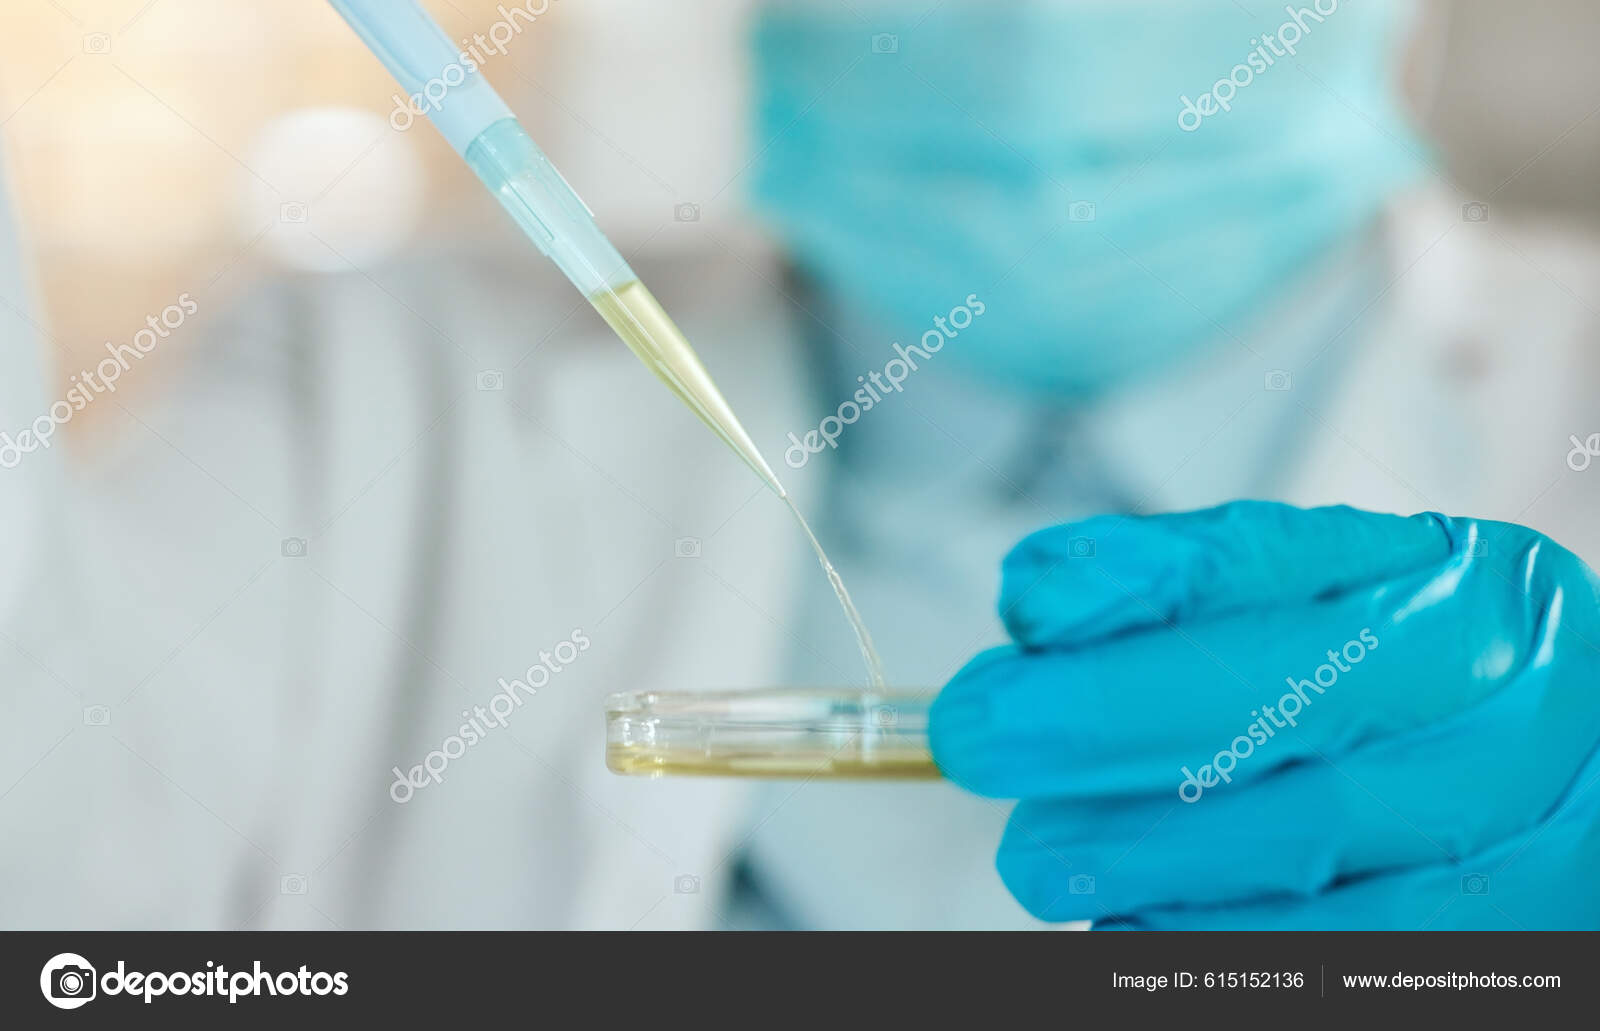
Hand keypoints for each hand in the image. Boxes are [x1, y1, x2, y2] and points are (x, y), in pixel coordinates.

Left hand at [930, 502, 1599, 928]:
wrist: (1574, 794)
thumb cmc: (1421, 686)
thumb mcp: (1340, 605)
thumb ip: (1190, 584)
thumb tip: (1038, 596)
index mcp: (1462, 588)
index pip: (1279, 571)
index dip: (1134, 594)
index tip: (1016, 621)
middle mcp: (1509, 701)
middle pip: (1289, 707)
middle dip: (1104, 723)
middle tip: (976, 741)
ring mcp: (1527, 834)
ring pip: (1304, 842)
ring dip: (1139, 851)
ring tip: (1040, 855)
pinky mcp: (1509, 947)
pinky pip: (1335, 954)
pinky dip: (1206, 941)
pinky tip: (1128, 925)